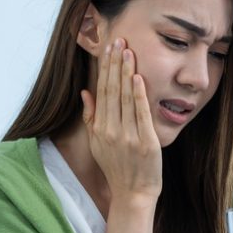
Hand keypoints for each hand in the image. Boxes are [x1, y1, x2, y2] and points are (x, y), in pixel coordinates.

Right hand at [81, 38, 161, 202]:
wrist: (132, 193)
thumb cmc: (117, 167)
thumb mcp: (97, 143)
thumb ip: (91, 116)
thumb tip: (86, 91)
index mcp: (100, 128)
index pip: (102, 91)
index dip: (105, 68)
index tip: (108, 48)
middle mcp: (111, 130)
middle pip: (112, 90)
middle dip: (115, 63)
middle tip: (118, 39)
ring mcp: (128, 136)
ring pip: (125, 98)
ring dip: (126, 72)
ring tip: (128, 51)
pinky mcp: (146, 142)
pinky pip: (141, 114)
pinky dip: (139, 95)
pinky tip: (138, 77)